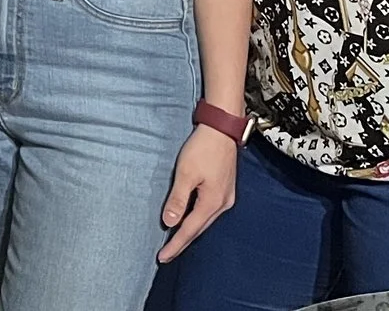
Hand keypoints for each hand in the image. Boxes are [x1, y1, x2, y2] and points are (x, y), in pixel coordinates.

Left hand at [157, 125, 239, 260]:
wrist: (221, 130)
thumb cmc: (202, 149)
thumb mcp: (185, 174)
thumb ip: (178, 199)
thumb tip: (170, 223)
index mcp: (212, 203)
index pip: (190, 230)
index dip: (175, 245)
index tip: (162, 257)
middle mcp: (222, 204)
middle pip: (199, 229)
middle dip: (182, 242)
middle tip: (166, 254)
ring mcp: (225, 197)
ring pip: (204, 221)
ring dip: (190, 231)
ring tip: (175, 241)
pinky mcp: (224, 189)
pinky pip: (208, 211)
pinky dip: (196, 219)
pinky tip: (189, 220)